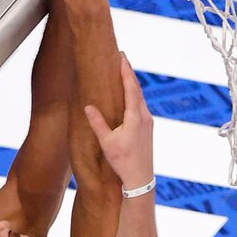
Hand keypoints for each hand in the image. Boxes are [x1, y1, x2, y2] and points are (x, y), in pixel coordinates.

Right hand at [83, 52, 152, 186]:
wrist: (140, 179)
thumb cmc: (123, 162)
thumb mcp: (107, 143)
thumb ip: (98, 124)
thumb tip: (87, 107)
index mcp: (135, 116)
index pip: (131, 87)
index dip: (125, 71)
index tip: (121, 56)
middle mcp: (144, 116)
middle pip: (137, 89)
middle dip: (129, 73)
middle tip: (121, 58)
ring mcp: (148, 122)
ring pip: (140, 97)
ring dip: (132, 83)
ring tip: (124, 72)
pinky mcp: (148, 128)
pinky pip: (141, 105)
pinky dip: (135, 95)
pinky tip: (129, 94)